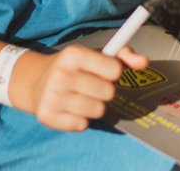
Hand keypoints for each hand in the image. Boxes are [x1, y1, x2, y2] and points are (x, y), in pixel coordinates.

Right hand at [13, 43, 148, 130]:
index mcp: (74, 54)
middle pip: (109, 93)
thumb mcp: (95, 54)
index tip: (103, 72)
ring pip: (98, 111)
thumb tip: (144, 62)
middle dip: (105, 91)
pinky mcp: (47, 116)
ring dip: (94, 106)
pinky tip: (70, 108)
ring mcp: (53, 96)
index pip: (115, 70)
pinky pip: (83, 125)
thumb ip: (123, 55)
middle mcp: (62, 74)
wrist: (34, 82)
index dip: (113, 73)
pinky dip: (81, 119)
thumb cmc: (74, 67)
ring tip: (81, 96)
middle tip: (91, 86)